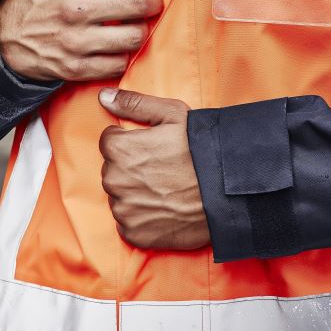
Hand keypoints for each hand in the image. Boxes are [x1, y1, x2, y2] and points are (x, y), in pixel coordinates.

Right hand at [0, 0, 162, 82]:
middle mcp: (76, 9)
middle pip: (137, 4)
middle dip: (153, 2)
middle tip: (152, 2)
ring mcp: (76, 41)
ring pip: (133, 37)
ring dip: (141, 30)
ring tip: (135, 25)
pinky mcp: (74, 68)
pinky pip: (118, 65)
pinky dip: (124, 56)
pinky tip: (118, 47)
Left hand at [98, 89, 209, 250]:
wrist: (226, 191)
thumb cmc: (200, 148)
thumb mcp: (171, 114)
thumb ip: (132, 103)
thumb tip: (104, 97)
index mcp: (118, 149)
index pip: (109, 142)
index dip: (131, 142)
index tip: (150, 147)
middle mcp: (114, 180)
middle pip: (112, 169)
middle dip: (130, 167)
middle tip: (160, 168)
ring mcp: (123, 209)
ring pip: (119, 196)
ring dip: (134, 192)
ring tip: (163, 189)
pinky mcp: (134, 234)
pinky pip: (126, 222)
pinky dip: (140, 217)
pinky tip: (162, 208)